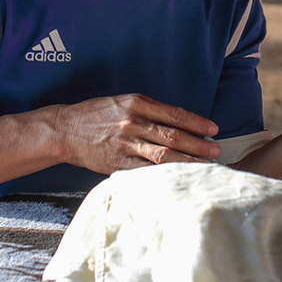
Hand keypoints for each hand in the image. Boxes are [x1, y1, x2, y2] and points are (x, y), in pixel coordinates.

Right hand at [54, 94, 220, 174]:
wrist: (65, 129)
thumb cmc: (97, 115)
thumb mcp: (124, 103)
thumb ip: (149, 111)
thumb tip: (179, 124)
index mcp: (138, 104)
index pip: (175, 114)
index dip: (197, 123)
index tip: (213, 129)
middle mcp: (134, 123)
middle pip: (173, 136)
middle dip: (198, 145)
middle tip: (215, 151)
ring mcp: (126, 144)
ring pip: (164, 155)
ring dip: (187, 162)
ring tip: (204, 166)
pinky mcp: (117, 163)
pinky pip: (145, 172)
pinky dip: (164, 176)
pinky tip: (177, 179)